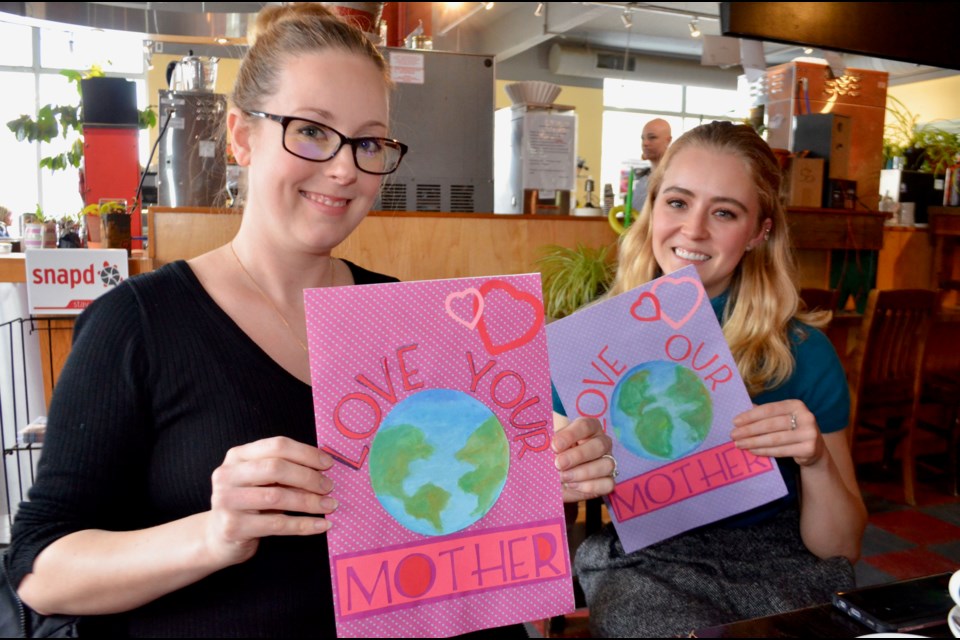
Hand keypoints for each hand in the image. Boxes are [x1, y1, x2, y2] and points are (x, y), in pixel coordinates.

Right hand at [206, 436, 337, 566]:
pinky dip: (304, 525)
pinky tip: (322, 524)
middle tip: (329, 487)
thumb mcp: (261, 480)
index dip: (306, 453)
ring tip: (330, 505)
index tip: (328, 464)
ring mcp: (227, 501)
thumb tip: (324, 467)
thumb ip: (284, 469)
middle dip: (308, 477)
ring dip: (309, 501)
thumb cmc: (249, 503)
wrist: (218, 537)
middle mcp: (228, 475)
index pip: (277, 445)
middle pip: (276, 468)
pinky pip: (277, 525)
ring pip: (277, 497)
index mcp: (238, 456)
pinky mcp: (233, 527)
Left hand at [553, 417, 614, 502]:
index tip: (554, 446)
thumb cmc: (554, 457)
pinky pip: (607, 483)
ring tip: (563, 477)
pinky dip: (589, 486)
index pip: (585, 426)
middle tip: (559, 464)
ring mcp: (608, 462)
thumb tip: (552, 445)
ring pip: (606, 465)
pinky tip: (572, 485)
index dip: (570, 435)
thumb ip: (553, 444)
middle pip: (599, 445)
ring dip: (583, 472)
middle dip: (577, 455)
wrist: (555, 481)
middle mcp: (602, 443)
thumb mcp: (550, 448)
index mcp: (589, 428)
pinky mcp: (608, 481)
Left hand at [731, 400, 825, 466]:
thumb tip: (741, 413)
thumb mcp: (781, 418)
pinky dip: (764, 451)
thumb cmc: (791, 429)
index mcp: (796, 405)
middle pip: (771, 424)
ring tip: (739, 444)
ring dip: (754, 442)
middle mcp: (806, 417)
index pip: (769, 409)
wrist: (814, 449)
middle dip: (749, 430)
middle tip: (733, 435)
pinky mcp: (809, 449)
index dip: (750, 416)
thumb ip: (764, 414)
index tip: (735, 422)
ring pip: (775, 439)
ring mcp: (809, 433)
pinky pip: (781, 451)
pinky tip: (752, 451)